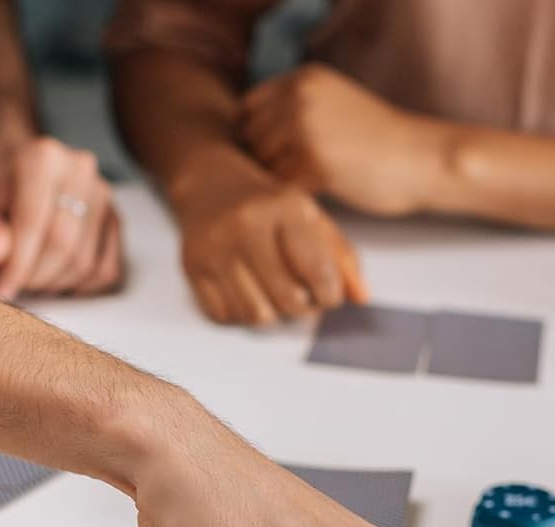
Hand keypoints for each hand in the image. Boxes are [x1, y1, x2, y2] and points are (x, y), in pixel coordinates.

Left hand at [0, 136, 123, 299]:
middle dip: (37, 276)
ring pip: (85, 263)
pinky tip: (59, 276)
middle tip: (18, 284)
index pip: (34, 222)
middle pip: (63, 246)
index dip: (18, 263)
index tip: (4, 289)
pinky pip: (106, 271)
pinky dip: (81, 286)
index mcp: (43, 158)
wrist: (26, 175)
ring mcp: (104, 197)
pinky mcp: (116, 222)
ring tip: (35, 277)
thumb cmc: (2, 193)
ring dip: (57, 283)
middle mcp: (81, 171)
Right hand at [175, 154, 365, 324]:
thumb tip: (362, 299)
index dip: (329, 295)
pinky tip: (248, 289)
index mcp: (283, 209)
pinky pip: (225, 315)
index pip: (317, 272)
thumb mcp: (312, 219)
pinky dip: (241, 311)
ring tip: (275, 293)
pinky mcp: (192, 266)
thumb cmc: (269, 206)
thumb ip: (342, 259)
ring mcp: (215, 247)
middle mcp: (246, 226)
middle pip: (288, 301)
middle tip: (304, 298)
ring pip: (256, 315)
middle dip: (303, 308)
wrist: (209, 182)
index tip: (327, 294)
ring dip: (272, 314)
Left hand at [241, 65, 448, 217]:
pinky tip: (314, 201)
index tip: (277, 158)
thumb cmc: (381, 142)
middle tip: (291, 182)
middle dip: (266, 162)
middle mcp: (299, 97)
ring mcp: (305, 128)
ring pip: (263, 165)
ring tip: (305, 191)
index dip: (257, 137)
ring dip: (278, 183)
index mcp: (303, 78)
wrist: (420, 158)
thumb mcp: (336, 105)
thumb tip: (253, 139)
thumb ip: (297, 110)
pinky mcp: (314, 162)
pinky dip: (293, 199)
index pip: (249, 108)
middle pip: (251, 138)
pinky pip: (282, 187)